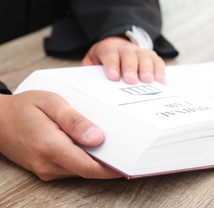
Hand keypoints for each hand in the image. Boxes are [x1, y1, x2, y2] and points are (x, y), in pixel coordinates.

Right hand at [0, 92, 120, 180]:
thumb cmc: (24, 107)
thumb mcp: (51, 103)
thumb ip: (74, 120)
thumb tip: (97, 138)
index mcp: (51, 147)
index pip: (89, 167)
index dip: (111, 169)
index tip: (129, 164)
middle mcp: (48, 164)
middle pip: (87, 170)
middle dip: (108, 164)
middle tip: (128, 152)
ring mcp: (45, 169)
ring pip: (80, 171)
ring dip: (97, 162)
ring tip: (114, 147)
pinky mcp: (45, 169)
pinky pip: (71, 168)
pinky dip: (85, 160)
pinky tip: (93, 148)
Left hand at [81, 36, 164, 83]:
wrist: (116, 47)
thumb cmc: (103, 61)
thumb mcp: (92, 63)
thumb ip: (91, 72)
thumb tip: (89, 87)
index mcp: (108, 48)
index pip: (109, 54)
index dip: (112, 64)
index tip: (113, 76)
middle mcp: (125, 48)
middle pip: (128, 55)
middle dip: (130, 67)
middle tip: (131, 80)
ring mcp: (139, 51)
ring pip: (144, 57)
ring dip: (146, 68)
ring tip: (148, 80)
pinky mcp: (150, 56)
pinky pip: (157, 61)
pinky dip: (159, 70)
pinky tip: (160, 80)